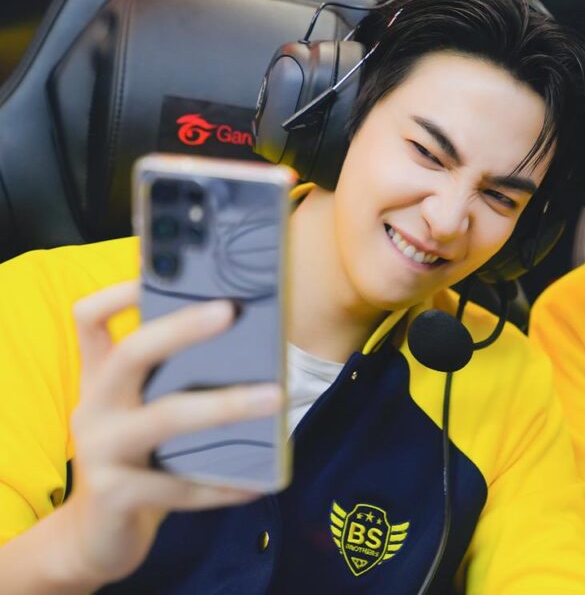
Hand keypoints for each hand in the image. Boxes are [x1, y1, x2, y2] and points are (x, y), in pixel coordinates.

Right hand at [62, 281, 282, 587]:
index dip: (119, 291)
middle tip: (231, 311)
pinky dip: (223, 483)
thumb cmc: (140, 457)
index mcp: (100, 378)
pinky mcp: (117, 496)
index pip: (90, 319)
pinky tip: (257, 481)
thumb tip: (253, 339)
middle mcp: (94, 406)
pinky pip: (180, 487)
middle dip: (181, 329)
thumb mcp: (144, 411)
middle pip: (132, 353)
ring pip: (166, 418)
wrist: (97, 534)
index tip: (160, 268)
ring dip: (227, 404)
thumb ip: (175, 379)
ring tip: (276, 397)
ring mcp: (101, 451)